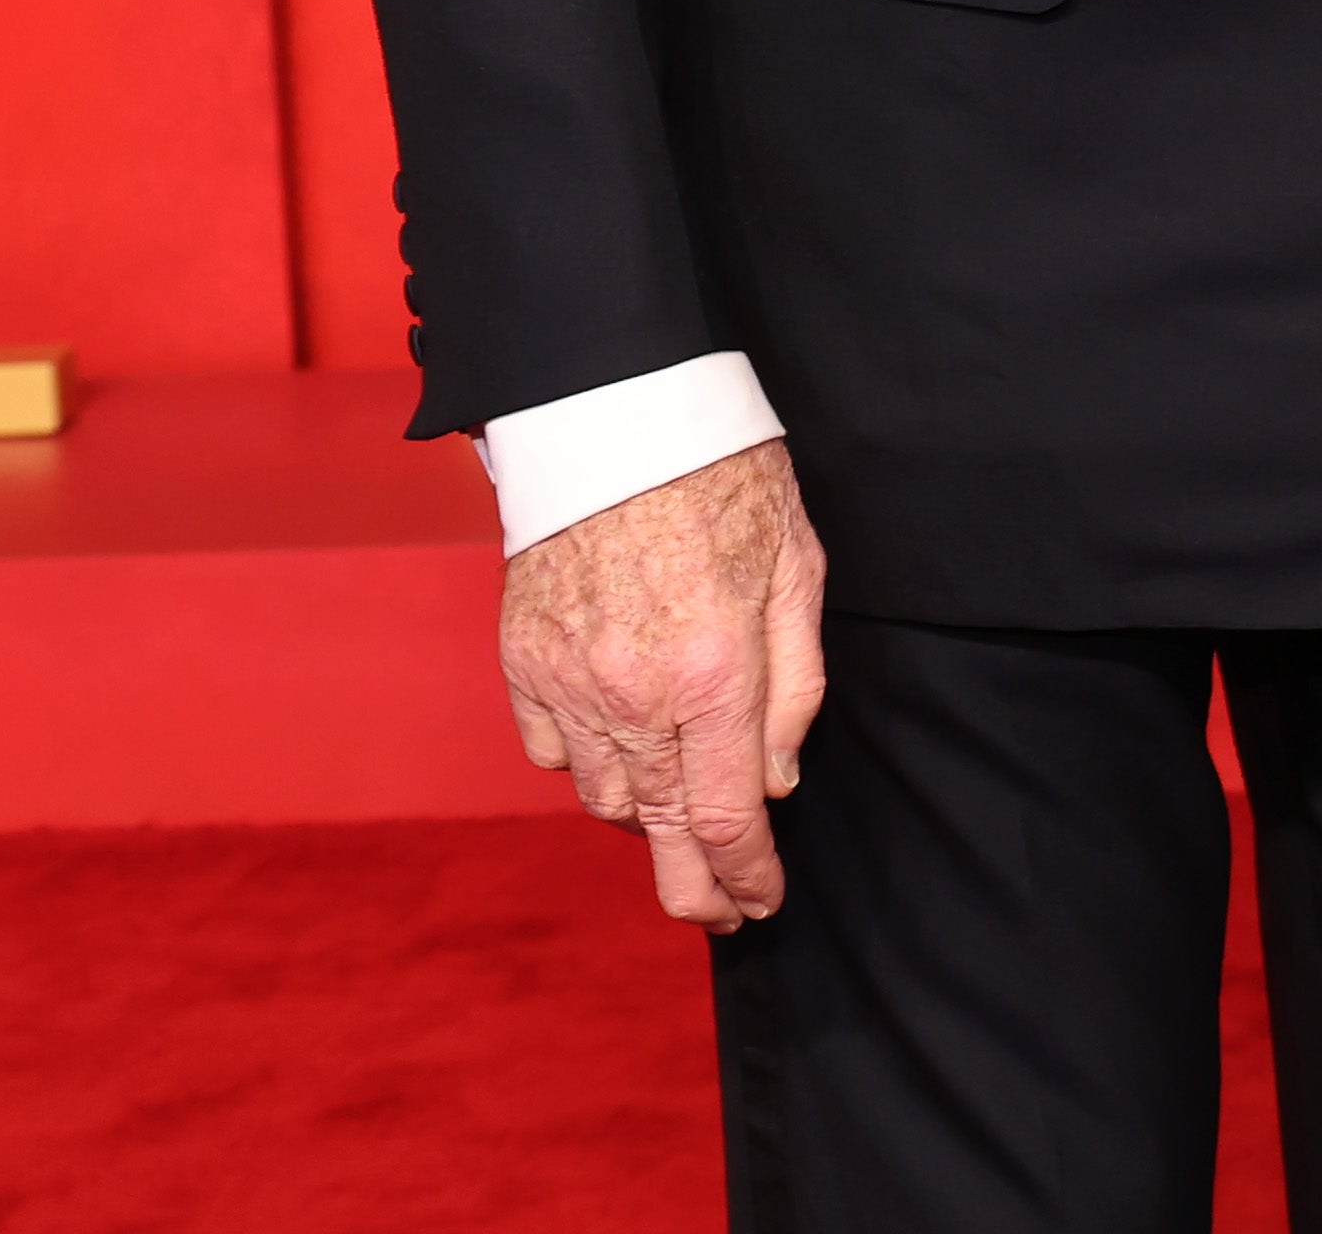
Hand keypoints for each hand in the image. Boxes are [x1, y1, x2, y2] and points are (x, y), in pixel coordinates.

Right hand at [501, 436, 828, 926]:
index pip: (729, 821)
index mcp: (714, 675)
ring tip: (681, 809)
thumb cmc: (722, 478)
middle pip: (659, 834)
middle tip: (719, 912)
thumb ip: (795, 688)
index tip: (761, 902)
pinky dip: (586, 763)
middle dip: (694, 889)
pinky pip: (551, 752)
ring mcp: (567, 682)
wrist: (612, 410)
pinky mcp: (523, 660)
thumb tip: (776, 784)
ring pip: (603, 798)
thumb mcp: (798, 571)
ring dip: (646, 816)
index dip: (747, 879)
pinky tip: (619, 743)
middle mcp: (634, 694)